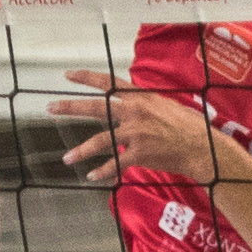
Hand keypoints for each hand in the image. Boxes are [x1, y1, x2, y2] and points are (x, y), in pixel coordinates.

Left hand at [50, 69, 218, 185]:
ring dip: (81, 151)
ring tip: (67, 158)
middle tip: (50, 107)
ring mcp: (136, 132)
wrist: (202, 146)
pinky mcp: (140, 153)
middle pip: (96, 107)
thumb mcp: (164, 105)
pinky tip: (91, 176)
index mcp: (140, 97)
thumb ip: (142, 104)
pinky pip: (115, 163)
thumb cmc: (187, 126)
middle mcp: (135, 112)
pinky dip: (102, 171)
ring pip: (100, 140)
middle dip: (70, 107)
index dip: (86, 77)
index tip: (67, 75)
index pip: (108, 82)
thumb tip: (127, 103)